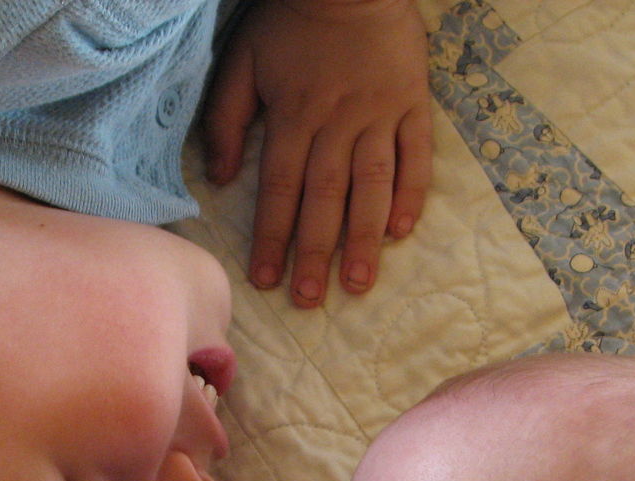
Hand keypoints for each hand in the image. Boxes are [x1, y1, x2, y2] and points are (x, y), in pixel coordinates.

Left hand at [202, 0, 431, 307]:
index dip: (271, 237)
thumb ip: (226, 119)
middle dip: (315, 253)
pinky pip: (417, 155)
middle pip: (325, 198)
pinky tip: (401, 232)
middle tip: (310, 299)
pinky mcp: (414, 104)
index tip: (265, 280)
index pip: (279, 189)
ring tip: (359, 283)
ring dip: (364, 238)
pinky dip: (411, 194)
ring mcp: (381, 115)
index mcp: (294, 115)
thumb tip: (218, 178)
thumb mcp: (242, 60)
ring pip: (373, 186)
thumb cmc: (291, 18)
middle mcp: (338, 122)